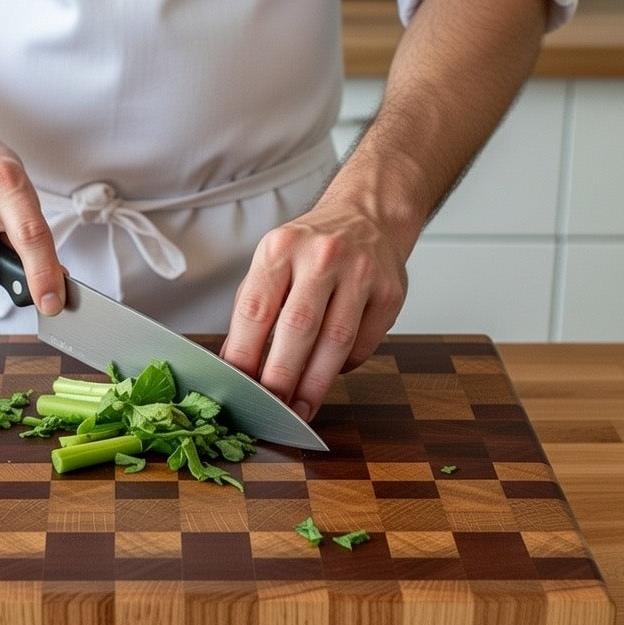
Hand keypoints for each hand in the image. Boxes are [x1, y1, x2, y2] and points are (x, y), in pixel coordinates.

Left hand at [220, 199, 408, 421]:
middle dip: (282, 376)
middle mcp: (322, 256)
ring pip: (336, 341)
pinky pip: (364, 343)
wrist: (367, 216)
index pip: (256, 310)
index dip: (245, 355)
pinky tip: (330, 372)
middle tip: (272, 408)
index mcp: (281, 249)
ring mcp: (361, 272)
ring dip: (315, 383)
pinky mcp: (390, 292)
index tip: (239, 387)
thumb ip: (252, 310)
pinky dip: (345, 366)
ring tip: (300, 408)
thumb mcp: (271, 263)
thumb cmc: (310, 249)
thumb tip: (233, 363)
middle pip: (298, 328)